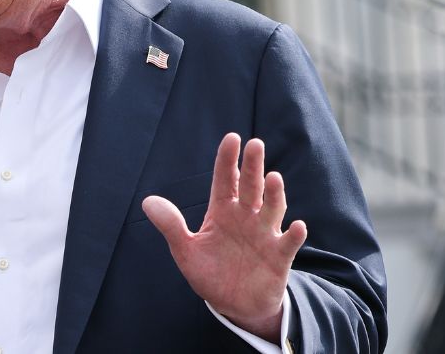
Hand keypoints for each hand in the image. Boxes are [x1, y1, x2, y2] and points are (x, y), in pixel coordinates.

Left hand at [142, 133, 306, 341]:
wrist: (233, 305)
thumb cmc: (211, 272)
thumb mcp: (185, 250)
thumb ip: (171, 226)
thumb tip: (147, 201)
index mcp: (223, 211)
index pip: (225, 179)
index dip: (227, 159)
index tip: (231, 138)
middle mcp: (246, 217)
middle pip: (250, 187)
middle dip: (252, 166)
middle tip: (255, 144)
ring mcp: (264, 235)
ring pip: (272, 209)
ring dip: (274, 195)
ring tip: (273, 178)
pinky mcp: (279, 257)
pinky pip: (288, 244)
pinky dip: (294, 235)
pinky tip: (298, 226)